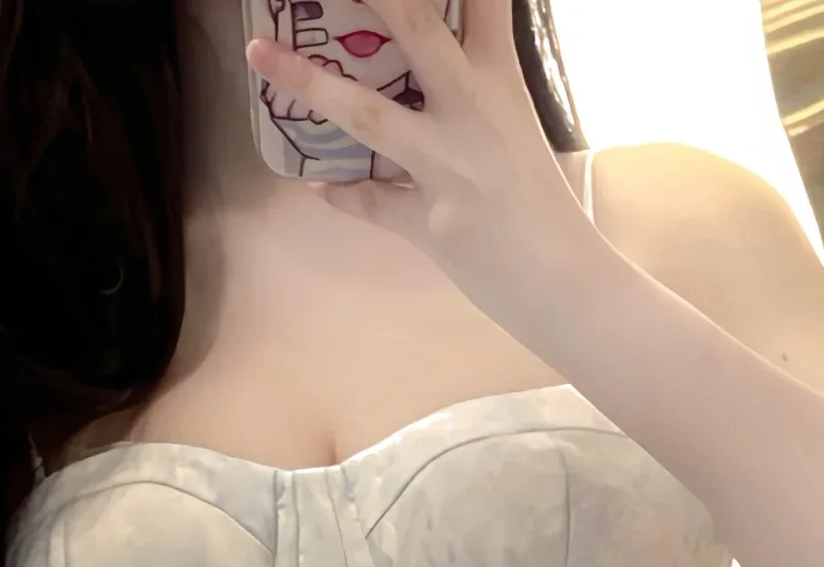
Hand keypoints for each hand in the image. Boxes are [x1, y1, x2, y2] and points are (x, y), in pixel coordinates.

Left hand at [244, 0, 597, 332]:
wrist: (565, 282)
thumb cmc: (541, 201)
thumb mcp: (515, 123)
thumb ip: (474, 83)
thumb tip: (431, 55)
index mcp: (501, 79)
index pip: (483, 0)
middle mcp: (473, 111)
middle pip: (417, 28)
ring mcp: (448, 169)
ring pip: (368, 114)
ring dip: (308, 82)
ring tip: (258, 54)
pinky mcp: (431, 224)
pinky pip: (373, 203)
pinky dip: (344, 194)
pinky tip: (318, 182)